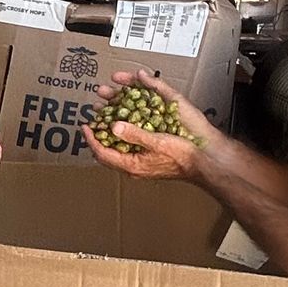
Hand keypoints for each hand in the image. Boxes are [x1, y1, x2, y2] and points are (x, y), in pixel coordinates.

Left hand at [83, 74, 207, 182]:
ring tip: (105, 119)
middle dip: (98, 136)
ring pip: (117, 150)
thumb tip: (114, 126)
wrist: (202, 163)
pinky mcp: (148, 160)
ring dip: (109, 134)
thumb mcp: (157, 142)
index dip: (91, 139)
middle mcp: (133, 167)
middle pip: (106, 153)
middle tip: (93, 120)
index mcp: (132, 165)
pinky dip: (123, 136)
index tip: (85, 125)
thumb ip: (135, 134)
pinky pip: (128, 149)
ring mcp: (140, 165)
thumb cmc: (182, 155)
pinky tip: (125, 125)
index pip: (102, 153)